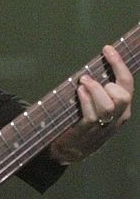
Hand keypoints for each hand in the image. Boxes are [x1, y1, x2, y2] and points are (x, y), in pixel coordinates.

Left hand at [49, 45, 133, 164]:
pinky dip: (86, 101)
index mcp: (121, 108)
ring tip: (82, 82)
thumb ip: (99, 89)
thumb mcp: (97, 104)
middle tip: (87, 77)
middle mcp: (116, 117)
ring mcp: (103, 126)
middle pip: (122, 96)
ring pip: (108, 106)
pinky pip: (91, 115)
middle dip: (108, 82)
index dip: (119, 64)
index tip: (107, 49)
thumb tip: (93, 64)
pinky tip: (79, 92)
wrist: (72, 150)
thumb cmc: (83, 120)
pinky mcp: (88, 132)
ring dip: (95, 90)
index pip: (127, 83)